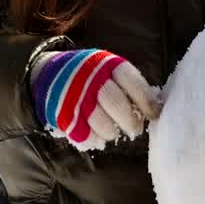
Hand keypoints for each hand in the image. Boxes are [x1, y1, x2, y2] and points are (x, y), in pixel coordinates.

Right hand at [29, 49, 159, 150]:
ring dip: (111, 132)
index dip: (147, 101)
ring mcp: (75, 98)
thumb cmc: (91, 75)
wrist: (50, 74)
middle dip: (130, 121)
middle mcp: (90, 79)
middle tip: (135, 128)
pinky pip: (84, 135)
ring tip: (113, 131)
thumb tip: (155, 109)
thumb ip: (127, 85)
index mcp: (106, 64)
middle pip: (118, 105)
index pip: (132, 83)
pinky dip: (93, 139)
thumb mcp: (108, 69)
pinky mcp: (63, 115)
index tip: (155, 114)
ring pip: (102, 124)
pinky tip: (96, 135)